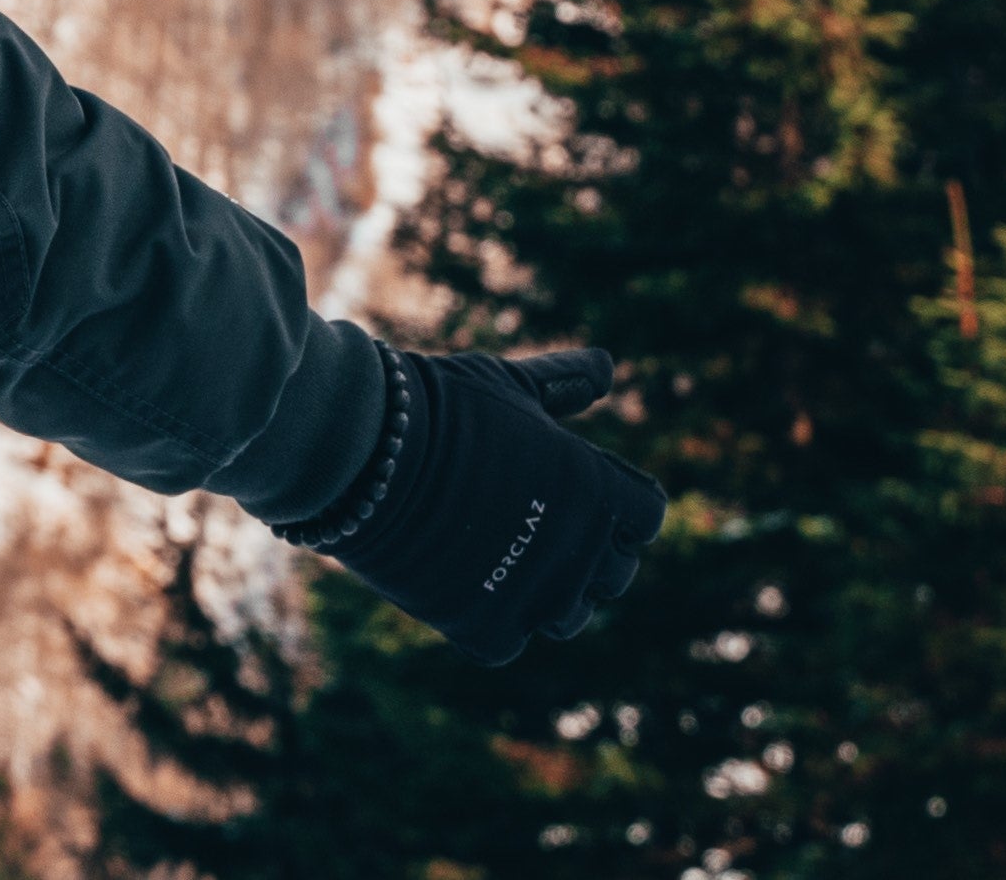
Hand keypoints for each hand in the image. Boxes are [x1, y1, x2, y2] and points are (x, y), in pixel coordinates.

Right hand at [281, 345, 665, 665]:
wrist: (361, 448)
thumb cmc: (437, 406)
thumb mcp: (506, 384)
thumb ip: (563, 383)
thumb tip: (606, 365)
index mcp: (600, 489)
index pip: (644, 516)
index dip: (612, 503)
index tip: (569, 490)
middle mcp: (581, 550)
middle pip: (614, 573)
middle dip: (582, 551)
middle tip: (525, 523)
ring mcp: (535, 596)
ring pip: (567, 616)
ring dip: (542, 592)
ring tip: (494, 557)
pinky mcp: (485, 628)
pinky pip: (507, 640)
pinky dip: (486, 620)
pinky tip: (457, 580)